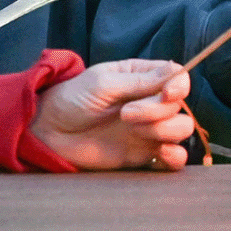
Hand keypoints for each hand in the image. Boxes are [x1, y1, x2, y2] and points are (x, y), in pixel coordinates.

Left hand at [30, 59, 194, 170]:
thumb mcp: (102, 83)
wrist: (49, 133)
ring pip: (180, 129)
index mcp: (141, 77)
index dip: (178, 86)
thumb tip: (176, 71)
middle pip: (179, 106)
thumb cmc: (71, 99)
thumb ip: (140, 81)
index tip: (166, 93)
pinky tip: (161, 154)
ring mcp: (148, 130)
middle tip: (126, 115)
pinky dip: (175, 157)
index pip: (176, 78)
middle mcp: (149, 102)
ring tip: (133, 131)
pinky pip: (173, 159)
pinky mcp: (143, 155)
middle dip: (158, 110)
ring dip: (164, 130)